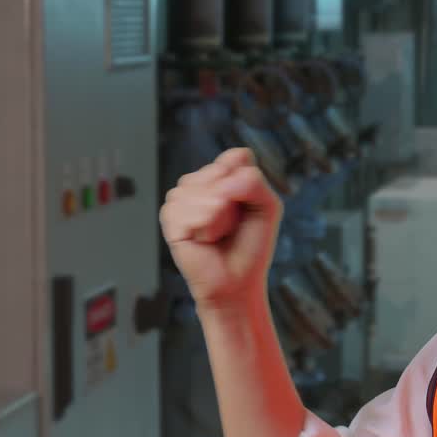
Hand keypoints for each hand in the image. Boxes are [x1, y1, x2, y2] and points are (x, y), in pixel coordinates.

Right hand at [159, 148, 282, 310]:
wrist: (236, 280)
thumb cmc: (251, 244)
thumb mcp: (267, 206)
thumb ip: (253, 182)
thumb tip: (222, 186)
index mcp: (222, 174)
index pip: (236, 156)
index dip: (248, 181)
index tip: (249, 205)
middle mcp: (198, 182)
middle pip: (221, 171)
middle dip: (236, 202)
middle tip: (232, 224)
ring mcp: (180, 198)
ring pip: (206, 192)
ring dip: (220, 218)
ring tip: (218, 232)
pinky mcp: (169, 218)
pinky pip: (193, 213)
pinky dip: (206, 230)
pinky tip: (204, 240)